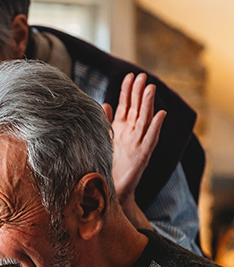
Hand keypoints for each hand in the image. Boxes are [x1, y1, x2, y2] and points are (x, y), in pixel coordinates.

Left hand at [103, 72, 165, 228]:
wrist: (110, 190)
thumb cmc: (107, 165)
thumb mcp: (104, 140)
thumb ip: (106, 122)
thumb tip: (104, 104)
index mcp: (122, 129)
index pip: (126, 106)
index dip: (127, 91)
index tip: (129, 76)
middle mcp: (132, 134)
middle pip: (137, 109)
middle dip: (139, 92)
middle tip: (141, 76)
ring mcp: (139, 144)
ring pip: (146, 121)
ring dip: (149, 105)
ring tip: (151, 89)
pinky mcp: (143, 156)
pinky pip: (151, 139)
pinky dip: (156, 127)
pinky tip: (161, 115)